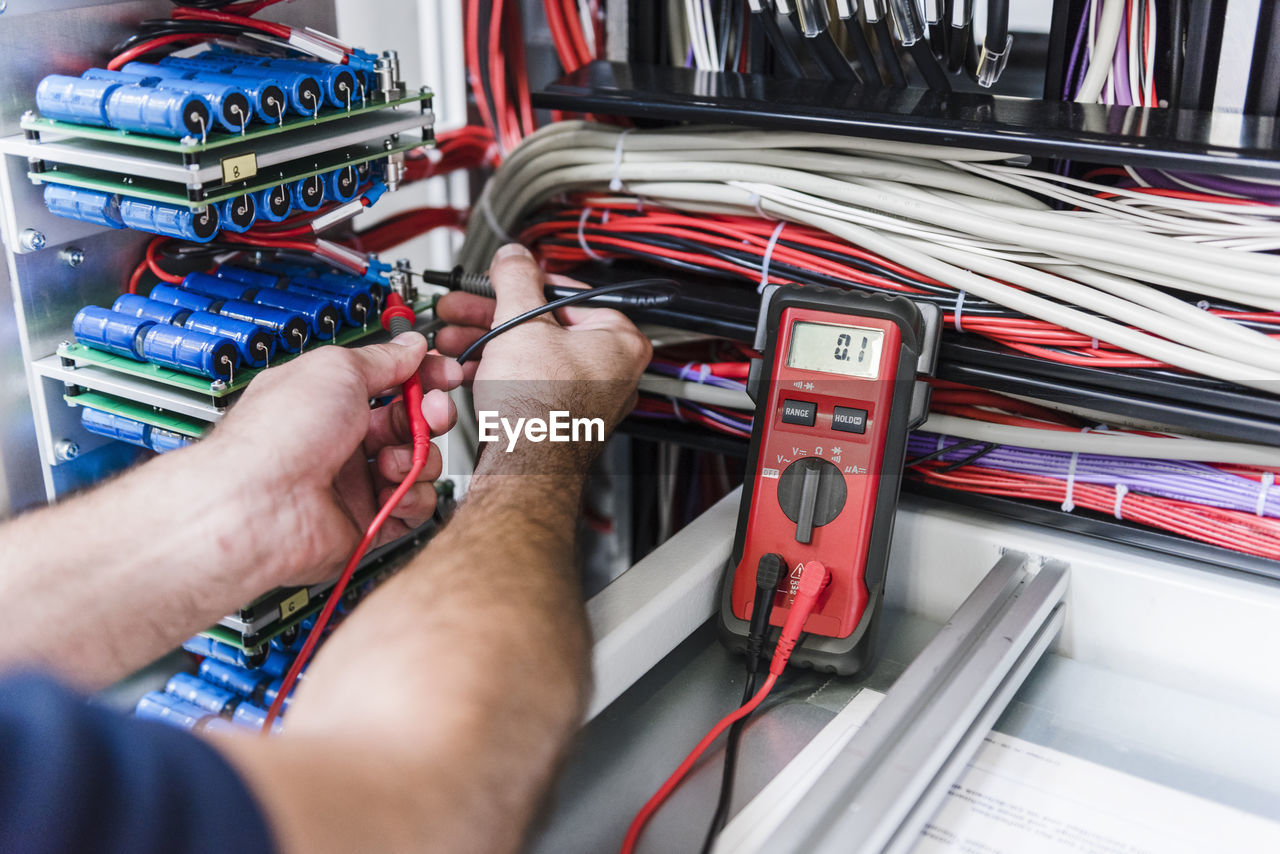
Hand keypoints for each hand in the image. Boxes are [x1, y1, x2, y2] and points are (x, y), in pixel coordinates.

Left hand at [208, 334, 461, 587]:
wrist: (258, 505)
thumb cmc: (277, 436)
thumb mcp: (337, 369)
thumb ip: (384, 359)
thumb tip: (411, 345)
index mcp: (330, 403)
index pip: (392, 385)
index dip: (422, 378)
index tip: (444, 373)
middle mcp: (342, 442)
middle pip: (411, 424)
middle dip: (429, 415)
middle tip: (431, 412)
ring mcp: (355, 485)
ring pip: (419, 465)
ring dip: (418, 457)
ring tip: (392, 459)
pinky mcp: (368, 523)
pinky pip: (413, 507)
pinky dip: (414, 497)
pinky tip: (396, 490)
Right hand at [435, 244, 651, 468]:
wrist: (524, 466)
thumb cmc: (540, 408)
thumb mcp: (521, 324)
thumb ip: (517, 279)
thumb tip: (515, 256)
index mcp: (620, 340)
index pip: (570, 293)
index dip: (524, 282)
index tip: (500, 279)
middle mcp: (612, 370)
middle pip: (546, 324)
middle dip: (495, 314)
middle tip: (466, 307)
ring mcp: (589, 396)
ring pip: (533, 354)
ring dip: (489, 342)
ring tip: (456, 336)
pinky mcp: (563, 417)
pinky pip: (531, 382)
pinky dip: (500, 371)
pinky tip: (468, 365)